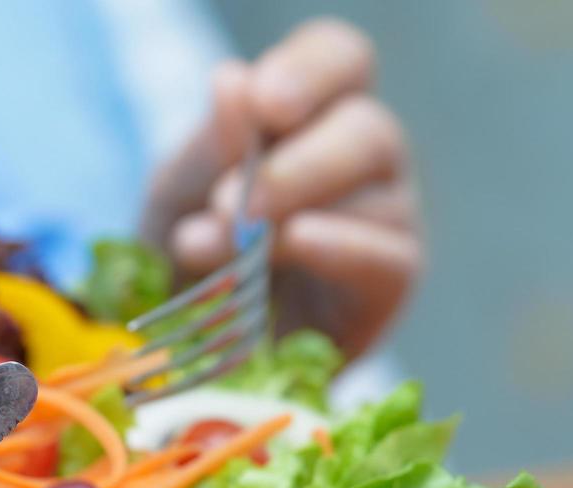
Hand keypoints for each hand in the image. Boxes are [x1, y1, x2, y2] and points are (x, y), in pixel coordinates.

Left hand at [141, 18, 420, 357]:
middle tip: (228, 204)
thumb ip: (212, 144)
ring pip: (379, 197)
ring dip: (292, 219)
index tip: (264, 104)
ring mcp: (387, 218)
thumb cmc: (194, 247)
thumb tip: (234, 80)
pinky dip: (340, 249)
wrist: (191, 344)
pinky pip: (388, 258)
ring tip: (223, 244)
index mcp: (315, 111)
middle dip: (293, 167)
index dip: (309, 72)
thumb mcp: (182, 191)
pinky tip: (296, 243)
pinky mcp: (390, 284)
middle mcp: (363, 156)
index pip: (339, 60)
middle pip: (367, 130)